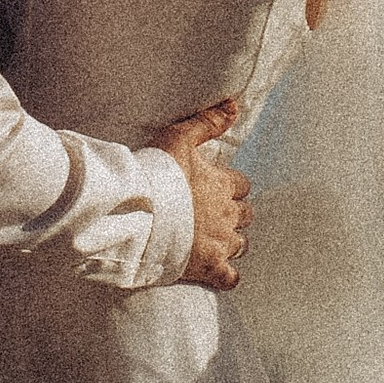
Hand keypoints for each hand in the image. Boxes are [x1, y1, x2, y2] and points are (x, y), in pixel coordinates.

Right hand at [152, 97, 249, 290]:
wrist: (138, 214)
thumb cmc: (156, 175)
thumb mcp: (179, 138)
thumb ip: (207, 122)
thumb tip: (235, 104)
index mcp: (222, 185)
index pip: (242, 186)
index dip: (231, 188)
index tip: (217, 190)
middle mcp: (227, 215)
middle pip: (245, 216)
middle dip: (234, 216)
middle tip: (214, 217)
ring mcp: (220, 243)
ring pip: (240, 245)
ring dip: (231, 243)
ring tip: (214, 243)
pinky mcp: (209, 267)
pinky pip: (230, 278)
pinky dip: (227, 277)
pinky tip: (220, 275)